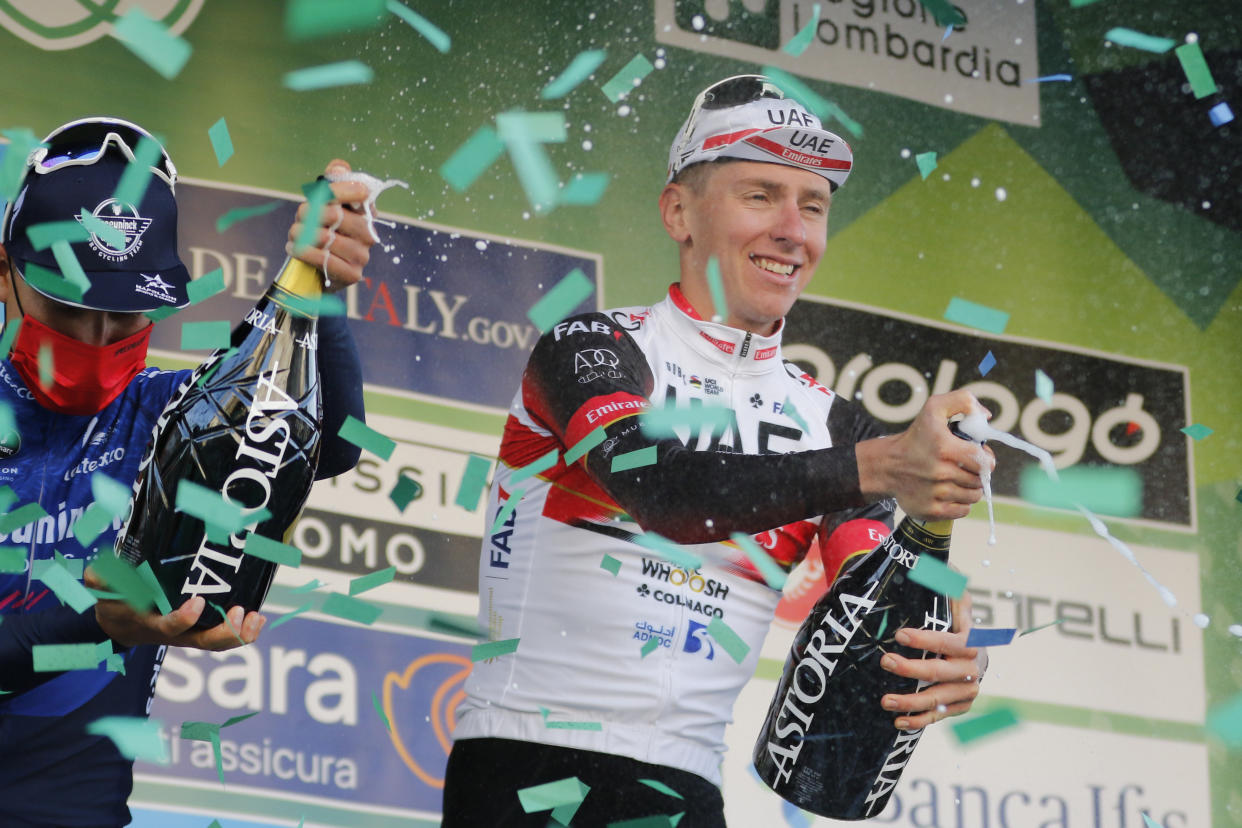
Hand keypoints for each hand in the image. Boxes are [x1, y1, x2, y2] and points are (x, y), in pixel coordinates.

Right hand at [86, 568, 264, 650]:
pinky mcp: (201, 630)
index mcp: (152, 623)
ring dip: (240, 634)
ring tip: (256, 617)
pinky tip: (258, 617)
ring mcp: (190, 635)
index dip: (183, 619)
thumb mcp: (103, 588)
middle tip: (238, 612)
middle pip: (203, 642)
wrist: (119, 623)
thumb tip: (104, 569)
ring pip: (218, 643)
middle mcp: (175, 634)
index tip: (197, 603)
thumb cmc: (115, 601)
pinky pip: (224, 636)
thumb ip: (103, 578)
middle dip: (224, 631)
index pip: (170, 627)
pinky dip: (243, 631)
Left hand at [287, 159, 374, 289]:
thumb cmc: (322, 231)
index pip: (358, 191)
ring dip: (301, 234)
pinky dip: (304, 252)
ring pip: (326, 237)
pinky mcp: (353, 274)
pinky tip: (295, 249)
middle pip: (334, 214)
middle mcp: (369, 233)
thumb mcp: (324, 204)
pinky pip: (324, 259)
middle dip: (308, 214)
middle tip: (299, 219)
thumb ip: (332, 182)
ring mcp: (363, 255)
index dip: (334, 190)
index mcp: (366, 212)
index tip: (317, 197)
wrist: (321, 270)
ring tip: (294, 235)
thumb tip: (339, 167)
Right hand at [856, 389, 995, 520]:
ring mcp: (935, 494)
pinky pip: (962, 510)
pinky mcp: (931, 510)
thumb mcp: (934, 408)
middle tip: (965, 466)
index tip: (978, 456)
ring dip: (970, 488)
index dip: (986, 458)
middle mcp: (939, 472)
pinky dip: (961, 503)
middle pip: (979, 480)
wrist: (886, 466)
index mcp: (944, 447)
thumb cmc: (916, 437)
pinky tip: (950, 492)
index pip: (983, 460)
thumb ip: (963, 401)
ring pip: (973, 496)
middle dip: (977, 473)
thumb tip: (986, 416)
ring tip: (957, 478)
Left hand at [879, 591, 987, 729]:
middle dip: (912, 668)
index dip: (928, 640)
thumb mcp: (950, 591)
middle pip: (943, 671)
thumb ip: (943, 582)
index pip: (953, 642)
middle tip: (885, 661)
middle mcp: (974, 666)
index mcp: (973, 639)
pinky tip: (899, 721)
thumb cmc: (951, 612)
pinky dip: (920, 720)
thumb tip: (931, 571)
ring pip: (940, 698)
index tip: (900, 635)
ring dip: (912, 701)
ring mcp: (968, 688)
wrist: (964, 642)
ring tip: (885, 700)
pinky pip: (940, 715)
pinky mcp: (960, 705)